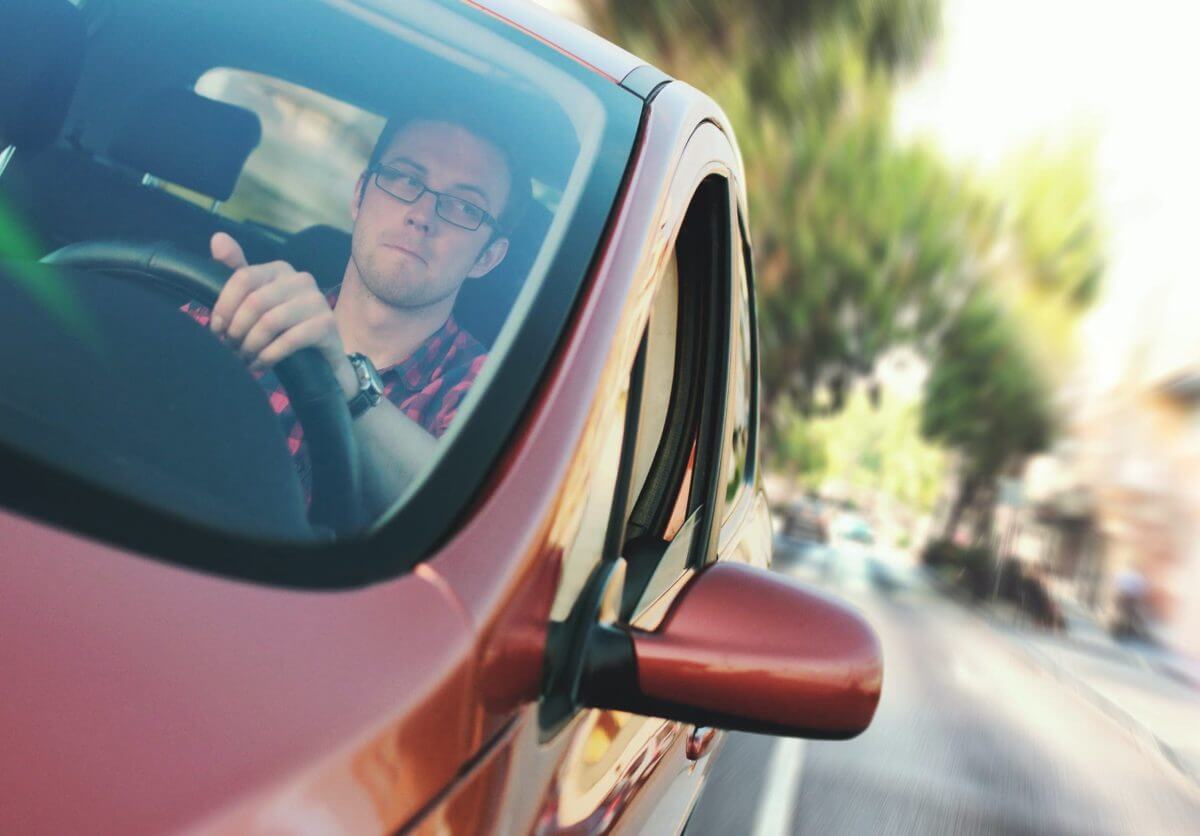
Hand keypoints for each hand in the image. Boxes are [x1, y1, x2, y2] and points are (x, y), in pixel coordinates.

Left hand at [208, 232, 351, 391]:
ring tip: (244, 359)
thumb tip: (217, 239)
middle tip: (231, 349)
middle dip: (237, 330)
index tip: (217, 329)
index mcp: (280, 269)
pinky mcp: (327, 325)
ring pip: (270, 322)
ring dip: (251, 346)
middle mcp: (301, 279)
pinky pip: (289, 340)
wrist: (321, 358)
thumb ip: (236, 272)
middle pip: (255, 302)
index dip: (224, 306)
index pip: (243, 277)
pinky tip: (260, 365)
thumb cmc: (284, 327)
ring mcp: (317, 301)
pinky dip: (268, 356)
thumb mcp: (257, 300)